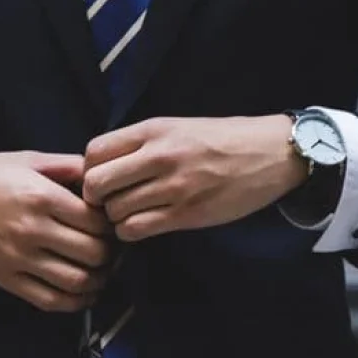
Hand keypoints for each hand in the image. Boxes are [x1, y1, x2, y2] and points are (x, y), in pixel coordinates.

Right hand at [0, 152, 112, 311]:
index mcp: (40, 196)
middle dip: (111, 252)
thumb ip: (67, 166)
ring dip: (99, 279)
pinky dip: (75, 301)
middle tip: (113, 246)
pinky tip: (84, 291)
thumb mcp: (27, 160)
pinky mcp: (6, 280)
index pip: (96, 220)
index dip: (112, 223)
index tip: (113, 221)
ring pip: (77, 282)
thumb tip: (102, 175)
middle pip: (93, 253)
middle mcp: (31, 230)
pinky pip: (50, 300)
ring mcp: (18, 259)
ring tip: (103, 269)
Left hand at [83, 116, 307, 241]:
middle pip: (96, 184)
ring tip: (129, 212)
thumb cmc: (221, 138)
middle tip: (108, 200)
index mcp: (153, 130)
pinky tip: (142, 224)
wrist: (269, 153)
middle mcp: (159, 156)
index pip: (94, 151)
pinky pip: (136, 229)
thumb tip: (101, 164)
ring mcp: (173, 187)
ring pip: (114, 211)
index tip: (101, 177)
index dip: (88, 169)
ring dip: (115, 217)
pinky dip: (131, 231)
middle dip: (95, 197)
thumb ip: (140, 143)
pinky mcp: (186, 214)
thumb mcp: (176, 126)